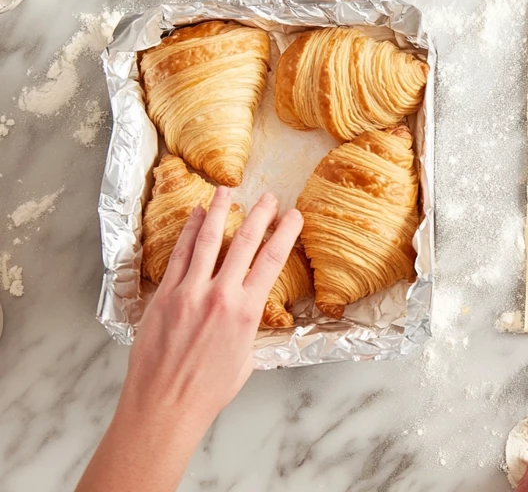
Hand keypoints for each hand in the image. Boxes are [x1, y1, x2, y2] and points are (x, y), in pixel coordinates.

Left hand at [77, 188, 302, 491]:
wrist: (165, 404)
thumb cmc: (207, 391)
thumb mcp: (246, 360)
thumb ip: (249, 330)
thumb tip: (250, 316)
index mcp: (247, 312)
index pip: (272, 261)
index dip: (286, 233)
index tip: (294, 216)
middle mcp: (220, 296)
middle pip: (244, 243)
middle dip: (260, 216)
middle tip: (269, 197)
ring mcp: (189, 293)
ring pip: (208, 241)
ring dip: (220, 212)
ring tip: (227, 191)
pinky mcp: (164, 296)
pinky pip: (179, 256)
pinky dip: (189, 234)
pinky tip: (196, 218)